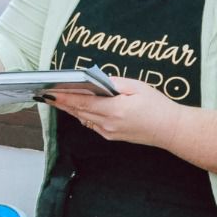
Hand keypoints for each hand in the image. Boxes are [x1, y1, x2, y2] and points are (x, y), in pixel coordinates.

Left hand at [46, 77, 184, 149]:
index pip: (81, 102)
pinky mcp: (111, 136)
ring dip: (70, 109)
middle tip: (46, 94)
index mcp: (114, 110)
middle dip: (62, 102)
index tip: (49, 92)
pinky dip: (83, 114)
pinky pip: (92, 124)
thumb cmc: (157, 106)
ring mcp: (109, 132)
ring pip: (83, 118)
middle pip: (78, 111)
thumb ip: (114, 83)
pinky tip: (78, 107)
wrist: (170, 129)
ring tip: (57, 99)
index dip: (63, 97)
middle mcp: (108, 124)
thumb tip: (96, 80)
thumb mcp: (137, 87)